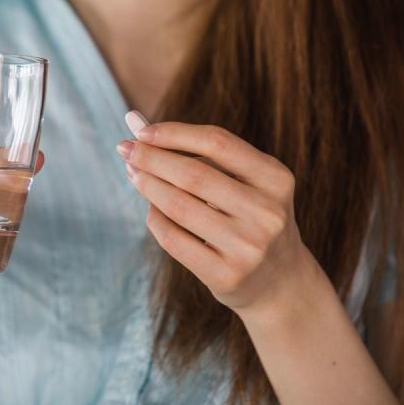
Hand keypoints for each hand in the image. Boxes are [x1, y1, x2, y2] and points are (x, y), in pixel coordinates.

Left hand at [116, 120, 317, 318]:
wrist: (279, 282)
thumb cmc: (249, 217)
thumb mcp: (244, 182)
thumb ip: (199, 153)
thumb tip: (135, 122)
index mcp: (276, 179)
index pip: (218, 142)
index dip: (174, 133)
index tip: (141, 131)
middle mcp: (268, 212)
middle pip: (193, 174)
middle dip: (151, 158)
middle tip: (124, 149)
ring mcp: (248, 247)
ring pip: (178, 206)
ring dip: (147, 185)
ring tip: (133, 173)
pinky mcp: (227, 275)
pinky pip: (173, 239)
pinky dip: (155, 218)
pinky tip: (151, 208)